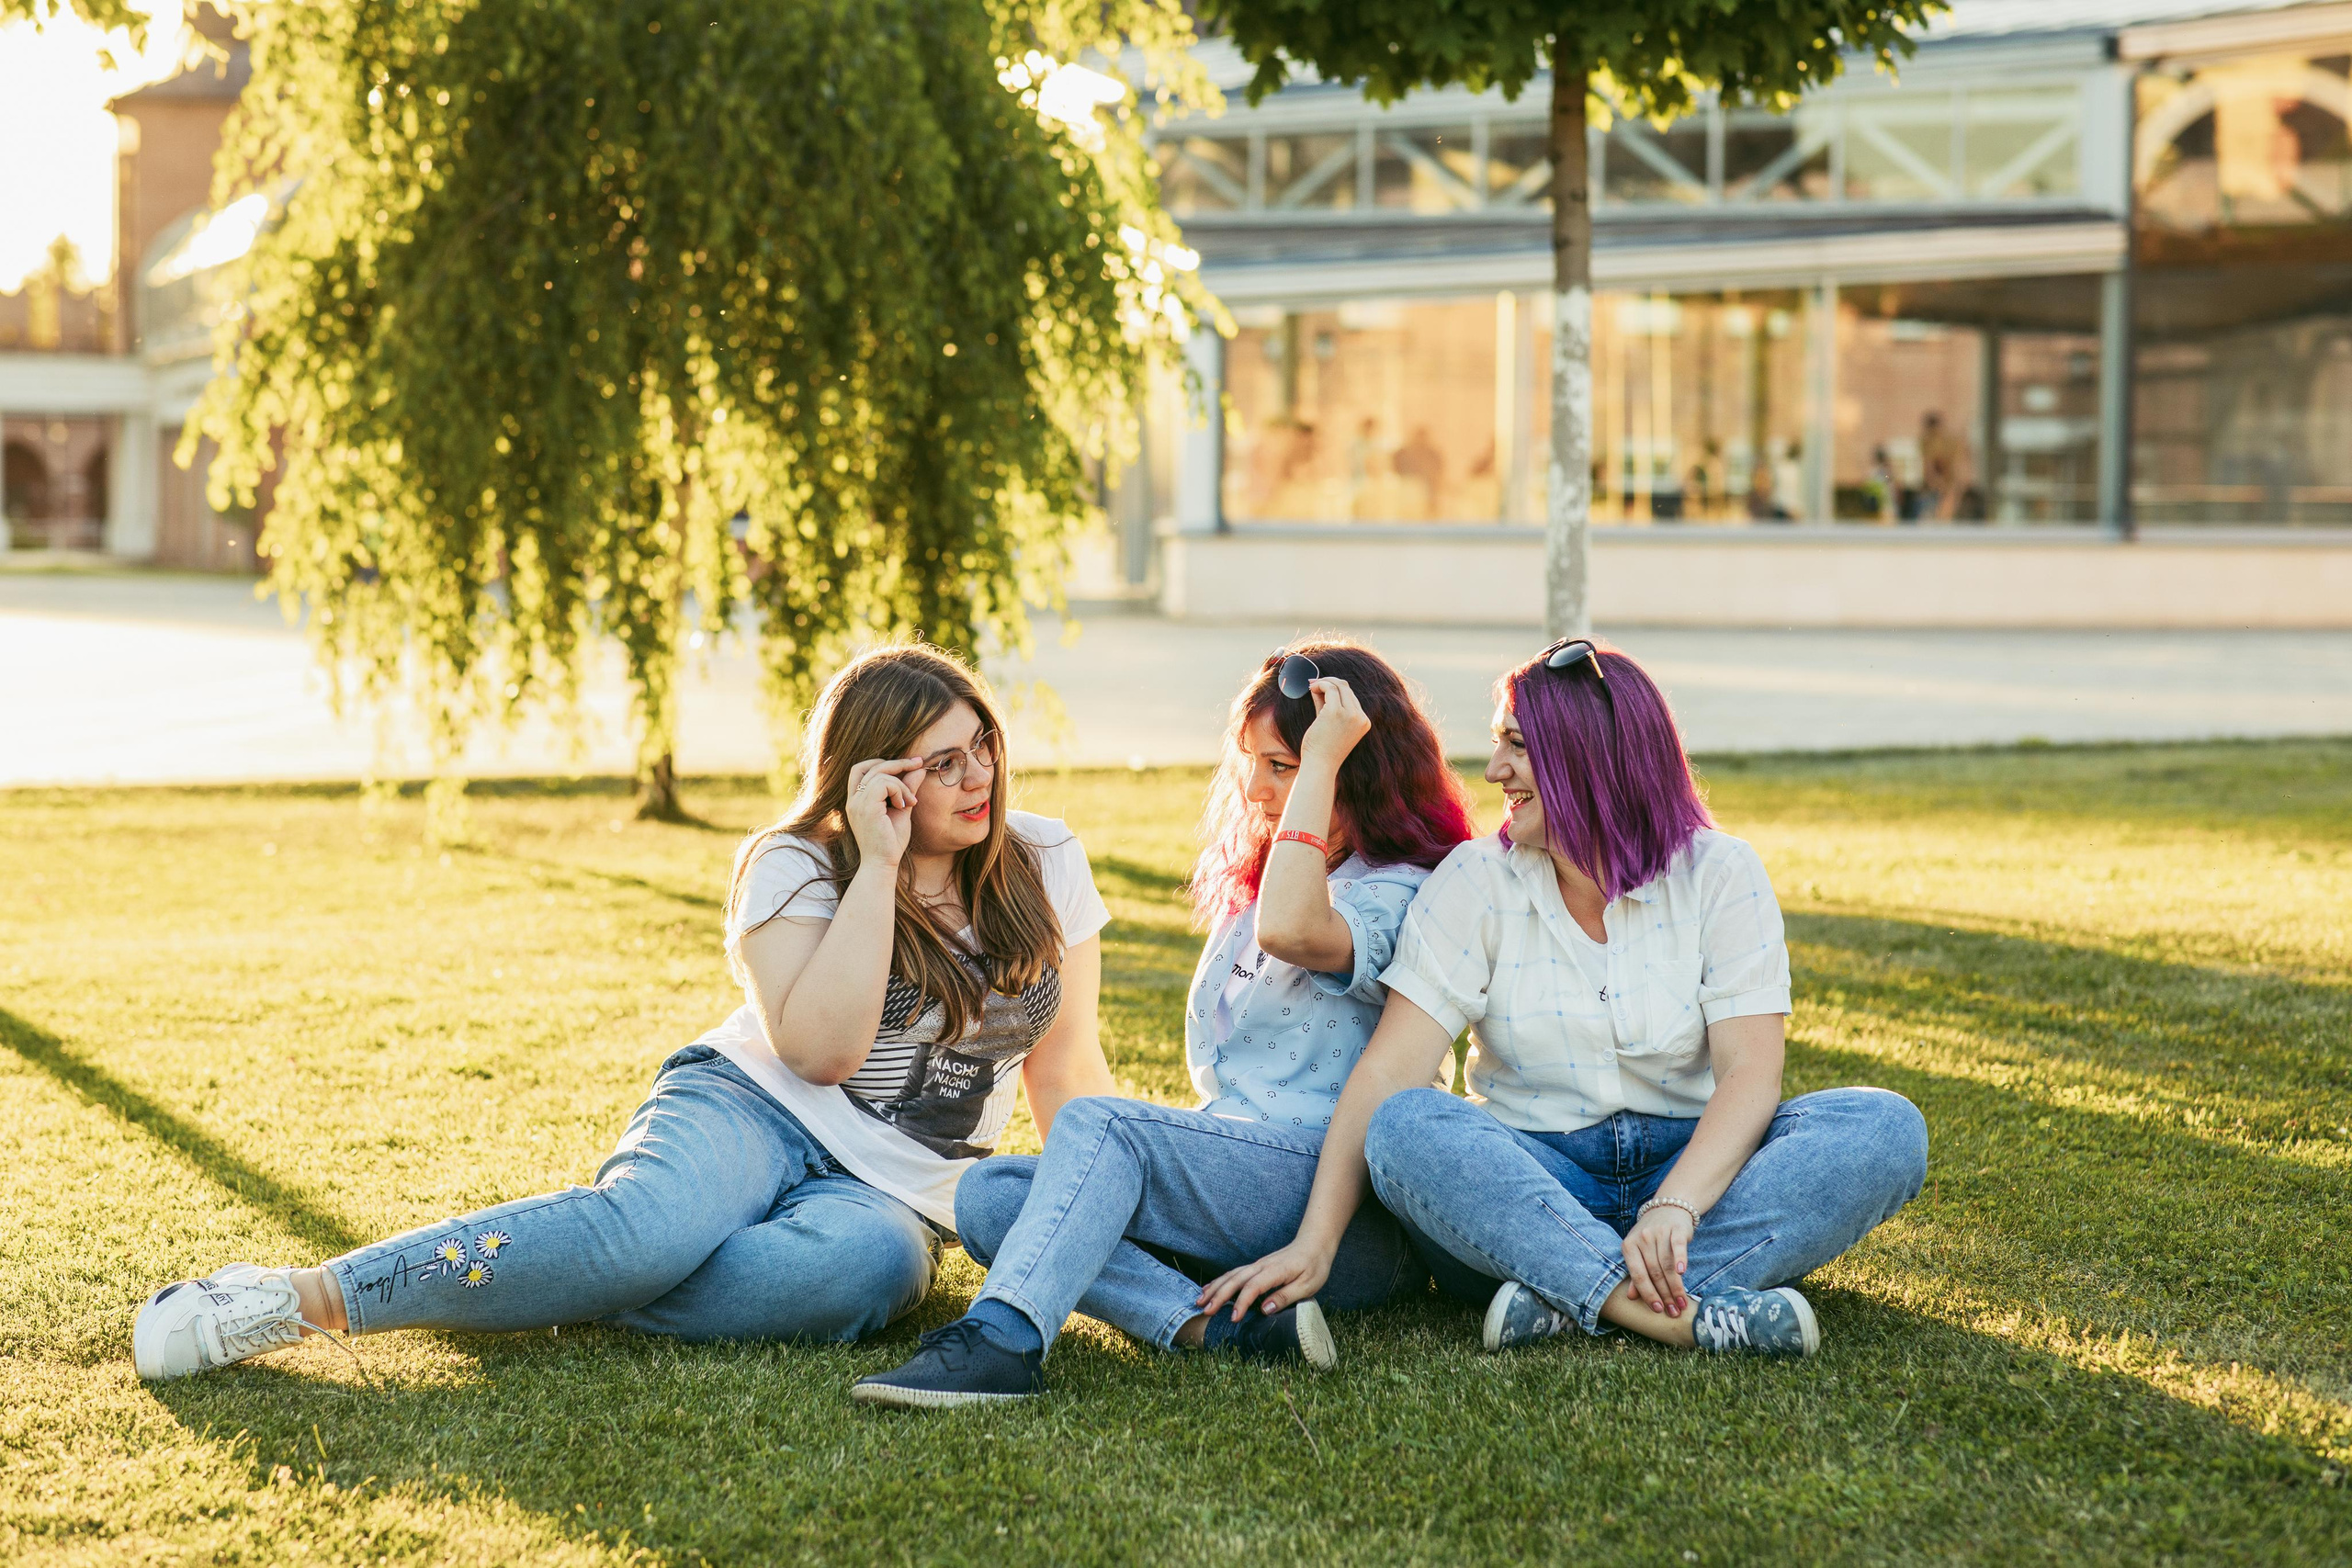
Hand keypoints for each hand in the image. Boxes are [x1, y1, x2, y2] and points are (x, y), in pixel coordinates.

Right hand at [843, 756, 922, 867]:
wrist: (883, 864)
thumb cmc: (891, 842)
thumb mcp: (902, 809)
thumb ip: (907, 788)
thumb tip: (919, 769)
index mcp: (857, 800)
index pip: (862, 769)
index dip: (883, 762)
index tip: (910, 764)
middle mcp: (853, 800)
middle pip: (870, 765)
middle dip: (897, 762)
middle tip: (919, 763)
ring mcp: (857, 803)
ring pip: (880, 774)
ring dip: (901, 784)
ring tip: (910, 802)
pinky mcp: (866, 808)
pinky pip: (883, 784)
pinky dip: (898, 789)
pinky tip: (904, 805)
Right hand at [1197, 1239, 1332, 1320]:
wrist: (1314, 1243)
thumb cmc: (1314, 1266)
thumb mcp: (1308, 1285)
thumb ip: (1285, 1297)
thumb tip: (1264, 1310)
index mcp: (1275, 1271)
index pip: (1253, 1287)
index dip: (1241, 1303)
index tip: (1233, 1318)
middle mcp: (1262, 1266)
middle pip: (1235, 1280)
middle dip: (1218, 1295)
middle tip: (1205, 1311)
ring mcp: (1257, 1265)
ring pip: (1231, 1275)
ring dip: (1215, 1288)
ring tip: (1200, 1301)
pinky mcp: (1256, 1267)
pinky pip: (1234, 1273)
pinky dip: (1220, 1281)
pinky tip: (1210, 1288)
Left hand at [1297, 677, 1370, 767]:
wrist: (1320, 765)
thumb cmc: (1323, 748)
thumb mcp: (1329, 723)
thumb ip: (1327, 705)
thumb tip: (1321, 685)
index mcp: (1363, 721)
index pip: (1351, 696)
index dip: (1335, 689)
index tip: (1321, 688)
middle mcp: (1360, 717)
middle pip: (1346, 688)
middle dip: (1329, 682)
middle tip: (1313, 684)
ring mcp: (1350, 714)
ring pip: (1338, 685)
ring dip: (1323, 682)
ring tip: (1311, 687)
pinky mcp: (1336, 712)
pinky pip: (1329, 688)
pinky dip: (1320, 685)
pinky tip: (1311, 689)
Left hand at [1622, 1204, 1693, 1316]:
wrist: (1667, 1209)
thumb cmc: (1650, 1237)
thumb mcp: (1639, 1252)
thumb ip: (1636, 1274)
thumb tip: (1630, 1298)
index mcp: (1628, 1246)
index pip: (1638, 1275)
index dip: (1648, 1294)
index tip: (1658, 1309)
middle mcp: (1642, 1239)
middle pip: (1654, 1272)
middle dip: (1665, 1295)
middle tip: (1674, 1311)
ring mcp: (1658, 1233)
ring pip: (1667, 1265)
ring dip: (1676, 1287)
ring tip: (1682, 1302)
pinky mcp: (1675, 1229)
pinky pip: (1677, 1247)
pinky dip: (1680, 1260)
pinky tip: (1683, 1273)